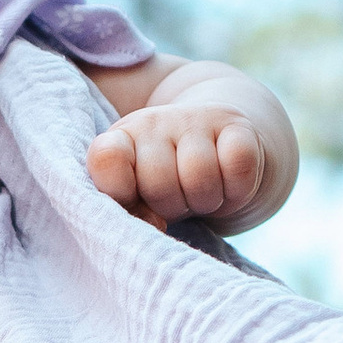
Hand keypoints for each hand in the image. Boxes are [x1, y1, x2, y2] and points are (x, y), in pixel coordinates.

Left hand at [87, 82, 272, 230]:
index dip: (119, 191)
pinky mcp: (237, 125)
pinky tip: (229, 184)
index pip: (106, 159)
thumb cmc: (170, 183)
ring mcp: (196, 119)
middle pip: (158, 183)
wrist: (219, 146)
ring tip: (202, 194)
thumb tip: (152, 223)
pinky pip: (237, 168)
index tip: (133, 199)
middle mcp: (154, 121)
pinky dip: (236, 189)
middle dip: (170, 206)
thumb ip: (129, 210)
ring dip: (205, 201)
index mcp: (121, 138)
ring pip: (200, 178)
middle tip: (177, 199)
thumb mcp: (139, 196)